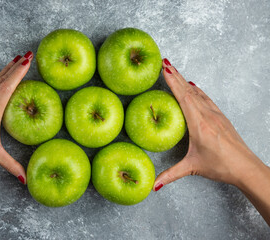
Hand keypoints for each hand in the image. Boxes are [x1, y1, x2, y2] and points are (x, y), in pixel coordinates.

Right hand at [153, 58, 269, 224]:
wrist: (246, 167)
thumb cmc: (222, 166)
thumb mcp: (192, 168)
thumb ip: (170, 174)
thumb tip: (153, 185)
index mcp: (198, 123)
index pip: (183, 97)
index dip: (173, 81)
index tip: (165, 68)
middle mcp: (207, 115)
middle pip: (189, 90)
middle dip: (176, 75)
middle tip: (165, 62)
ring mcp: (216, 114)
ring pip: (198, 93)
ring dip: (185, 80)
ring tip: (176, 71)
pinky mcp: (221, 117)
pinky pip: (206, 99)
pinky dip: (197, 90)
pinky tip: (194, 87)